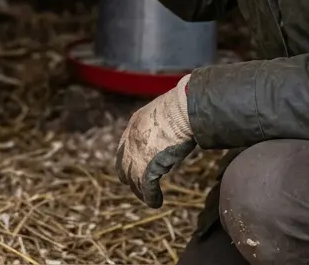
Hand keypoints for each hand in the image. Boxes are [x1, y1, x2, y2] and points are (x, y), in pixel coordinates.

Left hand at [116, 74, 195, 207]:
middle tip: (140, 186)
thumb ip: (163, 123)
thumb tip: (178, 124)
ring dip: (141, 191)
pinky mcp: (147, 168)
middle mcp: (131, 140)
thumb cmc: (183, 106)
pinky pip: (146, 188)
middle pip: (124, 166)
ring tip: (149, 198)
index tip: (137, 166)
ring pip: (133, 180)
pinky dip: (151, 197)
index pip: (126, 147)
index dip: (131, 159)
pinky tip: (156, 202)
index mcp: (135, 124)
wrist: (184, 109)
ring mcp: (137, 155)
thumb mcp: (166, 112)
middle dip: (131, 177)